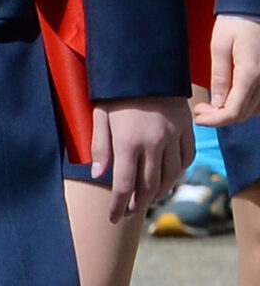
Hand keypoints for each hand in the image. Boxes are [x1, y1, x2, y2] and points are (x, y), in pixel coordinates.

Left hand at [91, 95, 194, 220]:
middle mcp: (153, 144)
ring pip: (170, 176)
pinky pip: (186, 160)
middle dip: (138, 203)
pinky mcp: (187, 131)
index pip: (123, 184)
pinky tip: (167, 179)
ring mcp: (173, 138)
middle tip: (129, 212)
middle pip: (148, 185)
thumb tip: (98, 175)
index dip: (118, 205)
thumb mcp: (99, 114)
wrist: (147, 67)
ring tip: (146, 199)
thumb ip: (100, 146)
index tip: (113, 218)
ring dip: (158, 193)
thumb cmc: (117, 92)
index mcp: (128, 141)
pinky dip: (177, 174)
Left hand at [195, 14, 259, 127]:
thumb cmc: (235, 24)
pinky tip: (229, 98)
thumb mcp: (220, 47)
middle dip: (220, 117)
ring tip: (212, 105)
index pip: (234, 111)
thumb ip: (220, 77)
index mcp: (250, 74)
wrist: (254, 11)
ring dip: (233, 112)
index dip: (215, 120)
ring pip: (253, 111)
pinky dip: (245, 105)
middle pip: (244, 114)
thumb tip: (217, 104)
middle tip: (200, 109)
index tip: (198, 118)